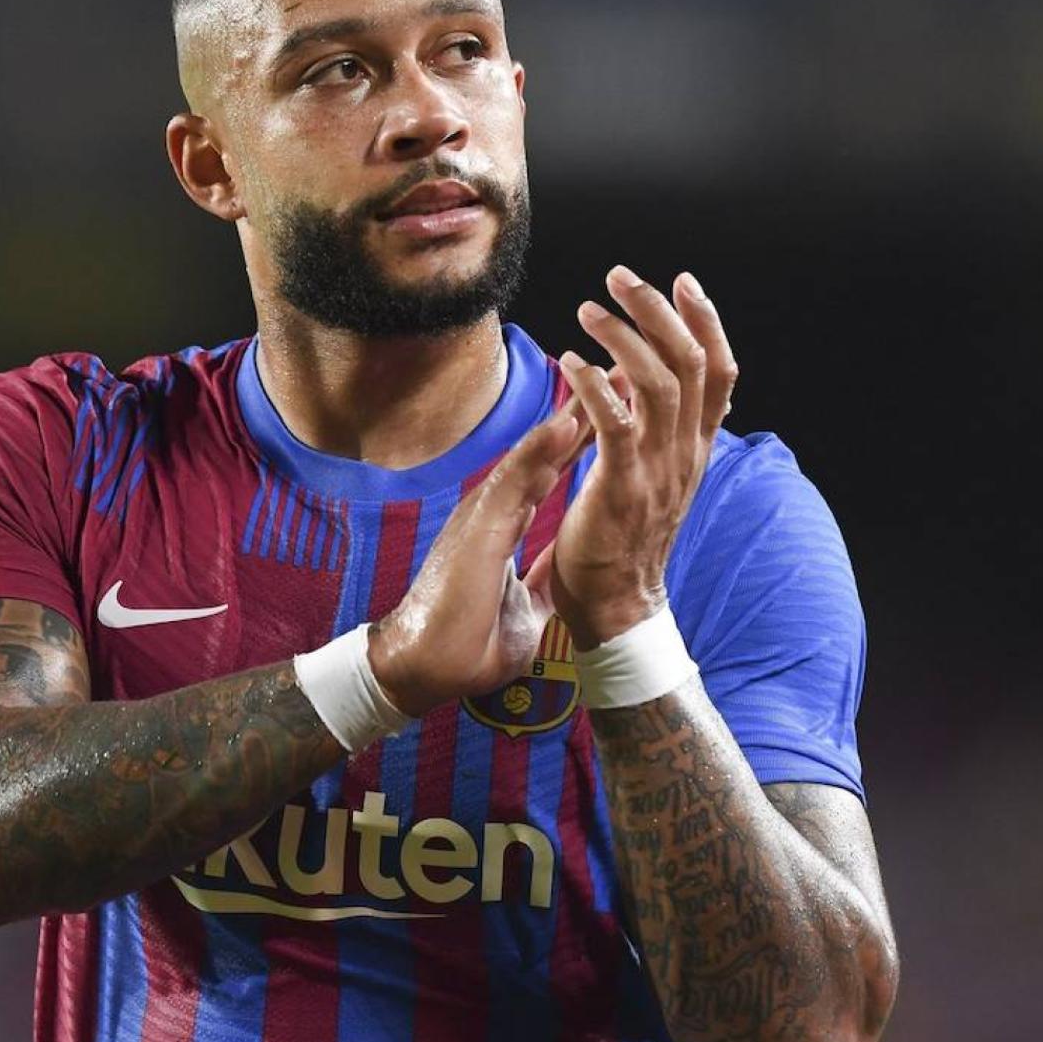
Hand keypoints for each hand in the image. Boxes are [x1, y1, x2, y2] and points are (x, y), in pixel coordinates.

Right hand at [369, 399, 588, 716]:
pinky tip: (567, 425)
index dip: (585, 440)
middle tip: (619, 371)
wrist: (423, 670)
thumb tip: (566, 573)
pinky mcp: (477, 531)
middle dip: (584, 412)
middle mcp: (494, 510)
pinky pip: (512, 483)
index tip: (619, 409)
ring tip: (601, 380)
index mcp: (505, 524)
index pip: (551, 472)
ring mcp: (483, 516)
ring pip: (531, 456)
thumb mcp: (523, 605)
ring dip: (569, 418)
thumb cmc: (467, 643)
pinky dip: (541, 452)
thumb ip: (542, 578)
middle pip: (545, 452)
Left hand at [531, 266, 736, 649]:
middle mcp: (685, 453)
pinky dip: (595, 385)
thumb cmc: (625, 541)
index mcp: (696, 447)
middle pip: (690, 362)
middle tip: (620, 277)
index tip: (683, 281)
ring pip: (657, 382)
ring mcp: (657, 470)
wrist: (620, 608)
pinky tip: (570, 362)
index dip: (706, 321)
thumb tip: (642, 377)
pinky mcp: (622, 488)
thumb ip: (658, 430)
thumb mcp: (656, 476)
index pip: (719, 371)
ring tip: (588, 310)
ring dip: (622, 337)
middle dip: (658, 310)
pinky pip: (615, 423)